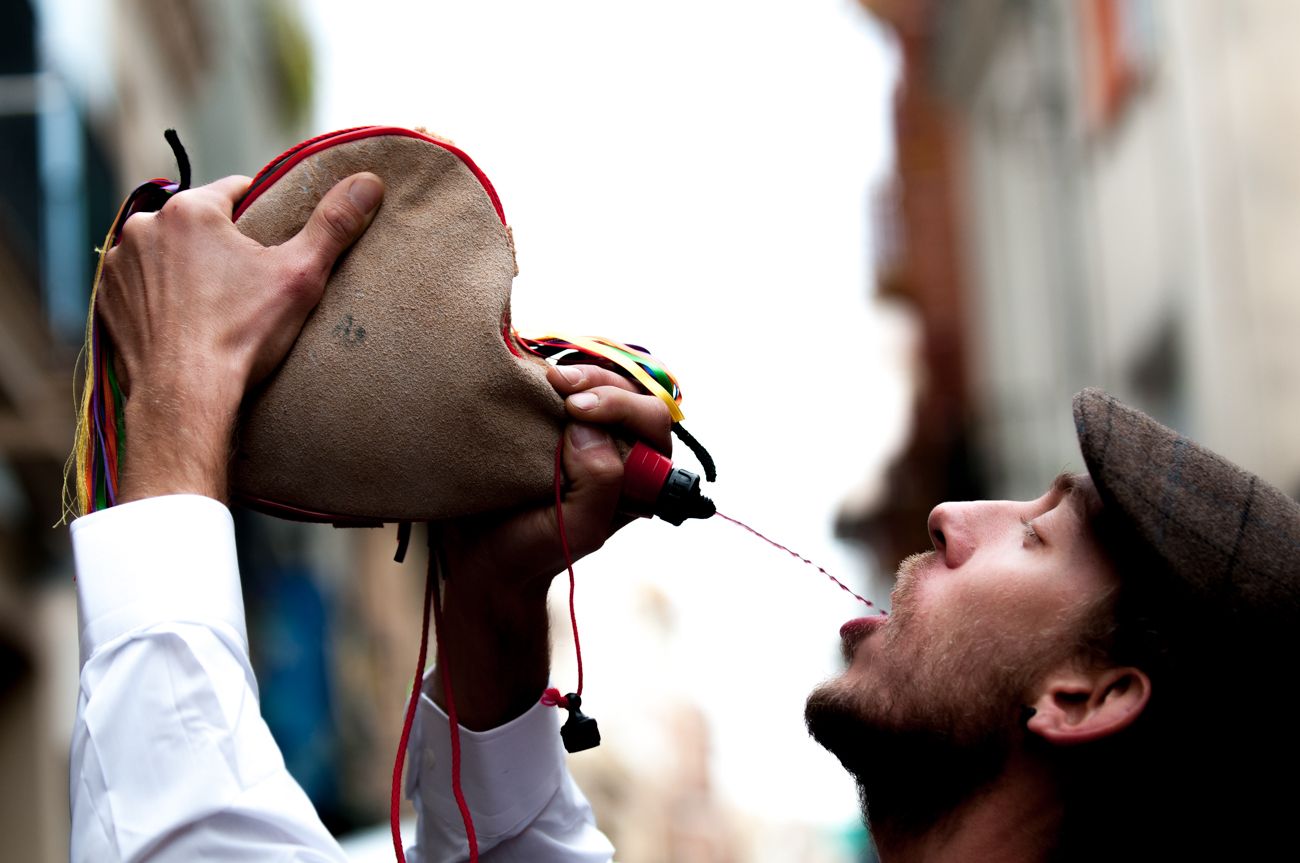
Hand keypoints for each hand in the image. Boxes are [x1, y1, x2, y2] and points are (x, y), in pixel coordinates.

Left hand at [96, 172, 384, 503]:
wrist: (186, 396)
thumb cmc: (242, 336)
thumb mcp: (300, 276)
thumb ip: (334, 224)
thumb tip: (369, 182)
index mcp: (190, 209)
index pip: (236, 191)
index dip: (263, 215)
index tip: (274, 247)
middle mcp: (143, 226)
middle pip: (198, 223)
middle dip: (221, 245)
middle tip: (248, 285)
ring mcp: (119, 265)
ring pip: (166, 253)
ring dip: (186, 268)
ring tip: (215, 307)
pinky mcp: (104, 301)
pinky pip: (139, 286)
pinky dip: (159, 298)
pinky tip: (185, 324)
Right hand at [431, 363, 672, 728]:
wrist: (479, 558)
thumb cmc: (533, 551)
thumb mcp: (578, 528)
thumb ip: (601, 482)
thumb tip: (588, 424)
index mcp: (638, 476)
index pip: (650, 421)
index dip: (621, 405)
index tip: (576, 409)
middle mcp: (616, 449)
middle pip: (628, 391)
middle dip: (598, 382)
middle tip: (559, 384)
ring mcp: (580, 433)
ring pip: (597, 381)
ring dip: (576, 373)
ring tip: (546, 378)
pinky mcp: (547, 423)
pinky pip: (558, 387)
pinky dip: (547, 375)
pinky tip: (529, 377)